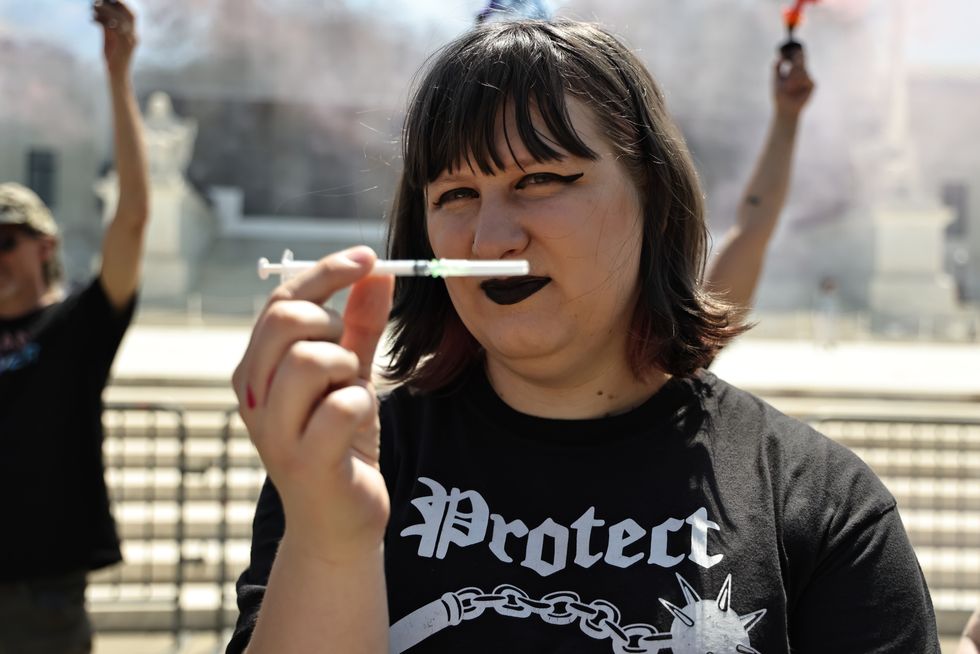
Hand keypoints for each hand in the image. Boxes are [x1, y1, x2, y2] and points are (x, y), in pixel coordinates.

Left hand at [93, 0, 137, 75]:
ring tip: (93, 5)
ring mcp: (131, 41)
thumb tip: (98, 10)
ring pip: (121, 20)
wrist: (116, 74)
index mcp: (132, 33)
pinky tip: (92, 18)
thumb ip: (107, 25)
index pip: (131, 14)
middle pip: (131, 14)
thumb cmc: (112, 57)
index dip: (123, 3)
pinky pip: (114, 29)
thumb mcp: (110, 38)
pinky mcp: (124, 46)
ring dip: (107, 10)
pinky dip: (103, 20)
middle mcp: (134, 35)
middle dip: (120, 3)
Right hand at [232, 247, 395, 564]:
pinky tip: (358, 425)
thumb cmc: (340, 441)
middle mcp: (252, 396)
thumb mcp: (350, 374)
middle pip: (286, 321)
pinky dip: (363, 405)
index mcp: (256, 368)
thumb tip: (376, 269)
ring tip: (349, 394)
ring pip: (311, 359)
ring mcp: (273, 431)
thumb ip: (360, 323)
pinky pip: (343, 406)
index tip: (368, 257)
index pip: (281, 300)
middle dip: (332, 325)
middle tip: (349, 358)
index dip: (327, 272)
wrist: (339, 522)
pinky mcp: (305, 462)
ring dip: (348, 368)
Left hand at [774, 47, 814, 118]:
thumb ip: (776, 68)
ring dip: (794, 77)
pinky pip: (807, 78)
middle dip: (797, 61)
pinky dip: (800, 82)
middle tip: (792, 62)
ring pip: (803, 70)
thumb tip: (779, 57)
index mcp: (793, 71)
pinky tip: (796, 89)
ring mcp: (807, 79)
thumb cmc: (779, 96)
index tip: (795, 49)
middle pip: (802, 61)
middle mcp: (801, 74)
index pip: (797, 59)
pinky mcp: (812, 85)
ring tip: (789, 87)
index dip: (797, 53)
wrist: (785, 109)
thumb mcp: (775, 80)